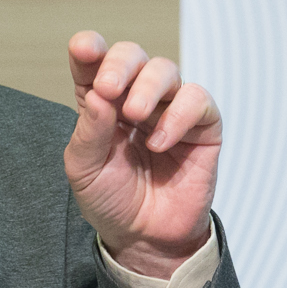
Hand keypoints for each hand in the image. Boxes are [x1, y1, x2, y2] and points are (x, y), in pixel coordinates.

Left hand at [63, 32, 220, 279]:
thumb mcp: (84, 170)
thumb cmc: (111, 200)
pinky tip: (159, 142)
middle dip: (120, 64)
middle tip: (109, 88)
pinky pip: (198, 100)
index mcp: (102, 102)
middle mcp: (136, 98)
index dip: (90, 49)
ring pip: (166, 70)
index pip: (94, 62)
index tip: (84, 49)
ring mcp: (171, 110)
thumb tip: (99, 94)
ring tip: (134, 116)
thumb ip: (89, 131)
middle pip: (133, 56)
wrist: (145, 238)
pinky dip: (179, 116)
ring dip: (148, 87)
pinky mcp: (202, 127)